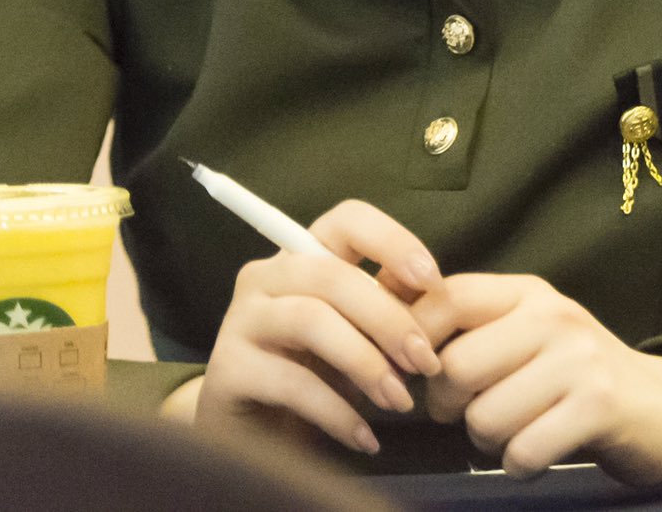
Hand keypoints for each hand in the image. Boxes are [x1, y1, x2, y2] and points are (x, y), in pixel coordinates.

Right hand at [196, 200, 446, 457]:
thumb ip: (388, 309)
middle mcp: (265, 276)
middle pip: (332, 276)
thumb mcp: (357, 338)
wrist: (251, 441)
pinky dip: (338, 413)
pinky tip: (365, 439)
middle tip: (425, 364)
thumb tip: (433, 297)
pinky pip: (292, 382)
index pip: (347, 220)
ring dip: (366, 363)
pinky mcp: (227, 369)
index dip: (393, 242)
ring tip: (399, 402)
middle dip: (389, 319)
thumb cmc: (314, 378)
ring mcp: (241, 320)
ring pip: (310, 320)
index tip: (432, 282)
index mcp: (303, 257)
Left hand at [412, 273, 661, 482]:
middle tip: (466, 415)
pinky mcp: (598, 405)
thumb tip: (386, 311)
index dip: (413, 338)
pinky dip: (518, 465)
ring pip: (484, 416)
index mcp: (527, 293)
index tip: (413, 373)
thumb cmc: (576, 376)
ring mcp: (577, 358)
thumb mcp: (528, 334)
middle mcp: (552, 315)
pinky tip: (535, 454)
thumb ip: (471, 325)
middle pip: (457, 367)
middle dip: (448, 407)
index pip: (446, 297)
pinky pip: (523, 450)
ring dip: (486, 442)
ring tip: (511, 433)